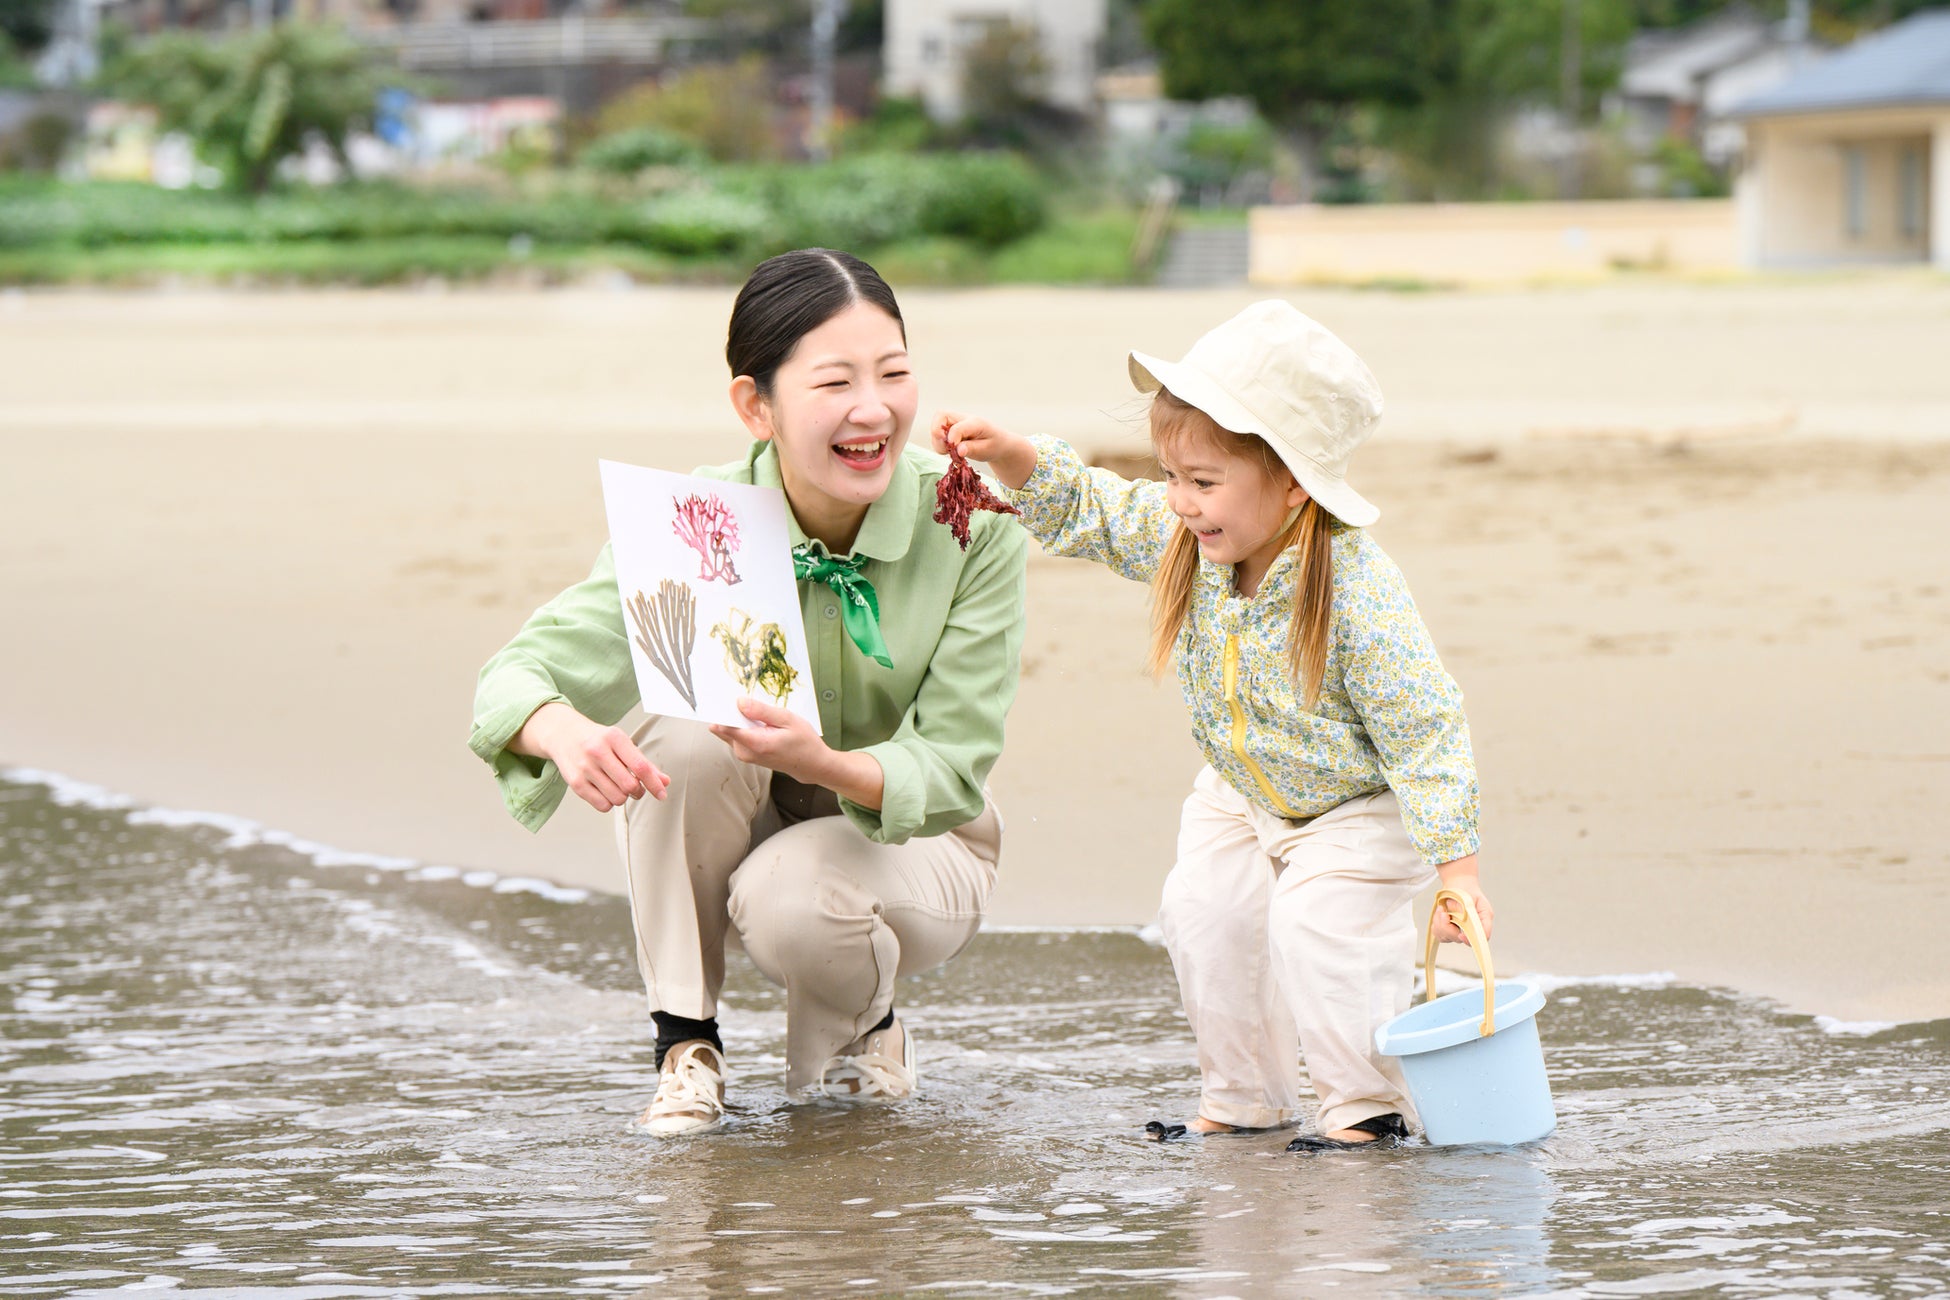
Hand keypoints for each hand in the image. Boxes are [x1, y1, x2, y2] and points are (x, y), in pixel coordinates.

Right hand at [515, 702, 668, 813]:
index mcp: (614, 738)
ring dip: (623, 798)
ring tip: (617, 787)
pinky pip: (602, 805)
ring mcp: (584, 767)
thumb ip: (644, 763)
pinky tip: (605, 791)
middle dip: (637, 791)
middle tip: (634, 787)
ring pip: (617, 798)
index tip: (662, 794)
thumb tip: (665, 782)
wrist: (563, 734)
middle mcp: (597, 751)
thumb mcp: (621, 744)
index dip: (654, 783)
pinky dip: (609, 803)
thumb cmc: (598, 740)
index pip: (640, 766)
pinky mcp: (575, 782)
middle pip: (629, 785)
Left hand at [709, 697, 829, 783]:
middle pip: (725, 726)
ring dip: (740, 719)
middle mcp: (745, 752)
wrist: (811, 765)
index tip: (726, 697)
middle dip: (734, 712)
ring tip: (761, 714)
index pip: (724, 725)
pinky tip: (760, 722)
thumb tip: (740, 702)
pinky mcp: (746, 754)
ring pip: (729, 730)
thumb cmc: (804, 742)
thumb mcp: (788, 719)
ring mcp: (744, 755)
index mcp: (756, 743)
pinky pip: (736, 735)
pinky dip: (744, 726)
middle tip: (750, 702)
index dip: (723, 710)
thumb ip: (762, 711)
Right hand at [930, 410, 1038, 488]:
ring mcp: (955, 422)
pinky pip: (937, 433)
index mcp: (975, 422)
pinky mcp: (949, 428)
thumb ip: (972, 449)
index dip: (952, 439)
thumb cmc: (994, 445)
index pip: (957, 427)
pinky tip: (951, 450)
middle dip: (937, 434)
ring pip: (936, 426)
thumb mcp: (987, 450)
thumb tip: (959, 450)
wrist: (998, 442)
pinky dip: (939, 444)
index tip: (954, 451)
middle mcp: (963, 419)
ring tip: (951, 451)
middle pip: (940, 416)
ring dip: (938, 441)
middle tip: (947, 449)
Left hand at [1433, 855, 1492, 943]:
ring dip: (1440, 922)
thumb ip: (1481, 920)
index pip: (1476, 942)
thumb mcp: (1480, 904)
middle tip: (1444, 913)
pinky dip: (1436, 922)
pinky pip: (1437, 933)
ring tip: (1441, 909)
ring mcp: (1455, 932)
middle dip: (1447, 926)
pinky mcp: (1445, 930)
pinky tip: (1439, 913)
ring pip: (1445, 936)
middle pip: (1456, 939)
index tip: (1460, 935)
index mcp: (1479, 926)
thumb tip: (1478, 934)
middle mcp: (1468, 932)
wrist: (1459, 885)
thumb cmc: (1470, 893)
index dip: (1467, 941)